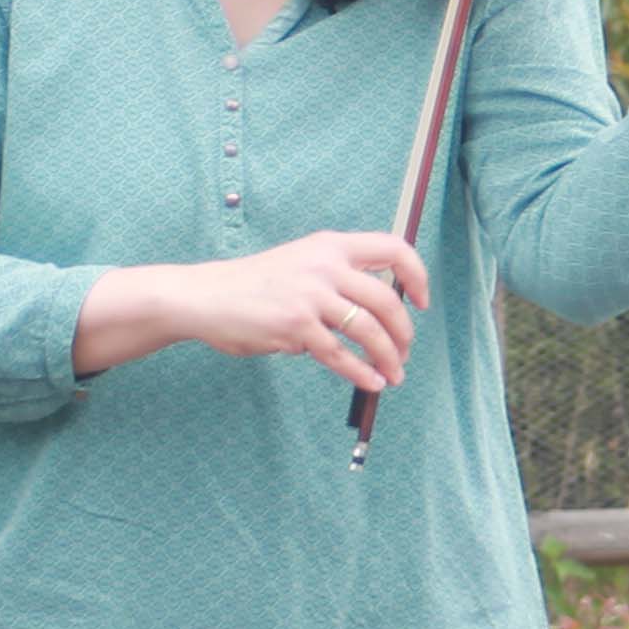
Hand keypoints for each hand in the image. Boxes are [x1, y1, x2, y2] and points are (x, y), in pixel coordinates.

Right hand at [176, 231, 431, 390]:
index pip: (393, 248)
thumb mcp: (303, 263)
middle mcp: (325, 266)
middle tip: (405, 353)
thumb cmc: (258, 285)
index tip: (421, 302)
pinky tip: (372, 383)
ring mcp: (310, 295)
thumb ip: (339, 278)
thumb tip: (380, 314)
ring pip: (369, 331)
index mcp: (331, 245)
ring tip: (393, 375)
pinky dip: (361, 373)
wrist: (207, 296)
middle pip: (387, 301)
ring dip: (388, 357)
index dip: (417, 275)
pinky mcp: (295, 326)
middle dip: (403, 334)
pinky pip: (340, 355)